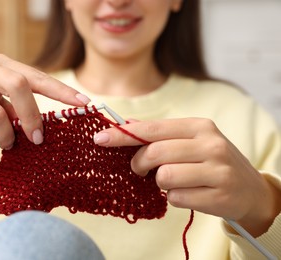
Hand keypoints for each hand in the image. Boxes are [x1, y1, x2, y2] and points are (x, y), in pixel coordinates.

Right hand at [0, 54, 89, 148]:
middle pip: (18, 85)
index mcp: (1, 64)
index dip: (61, 90)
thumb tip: (45, 128)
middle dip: (32, 116)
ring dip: (6, 136)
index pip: (36, 75)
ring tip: (5, 142)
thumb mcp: (0, 102)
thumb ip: (19, 107)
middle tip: (37, 138)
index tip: (83, 103)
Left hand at [94, 118, 280, 235]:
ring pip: (164, 177)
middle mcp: (210, 144)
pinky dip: (174, 198)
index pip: (151, 129)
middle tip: (139, 170)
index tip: (99, 139)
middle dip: (139, 164)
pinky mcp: (219, 195)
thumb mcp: (190, 141)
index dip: (123, 135)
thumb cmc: (209, 161)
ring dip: (160, 183)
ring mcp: (217, 170)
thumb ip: (160, 135)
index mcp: (199, 126)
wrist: (249, 189)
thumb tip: (125, 125)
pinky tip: (188, 193)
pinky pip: (176, 199)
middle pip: (155, 153)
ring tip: (172, 181)